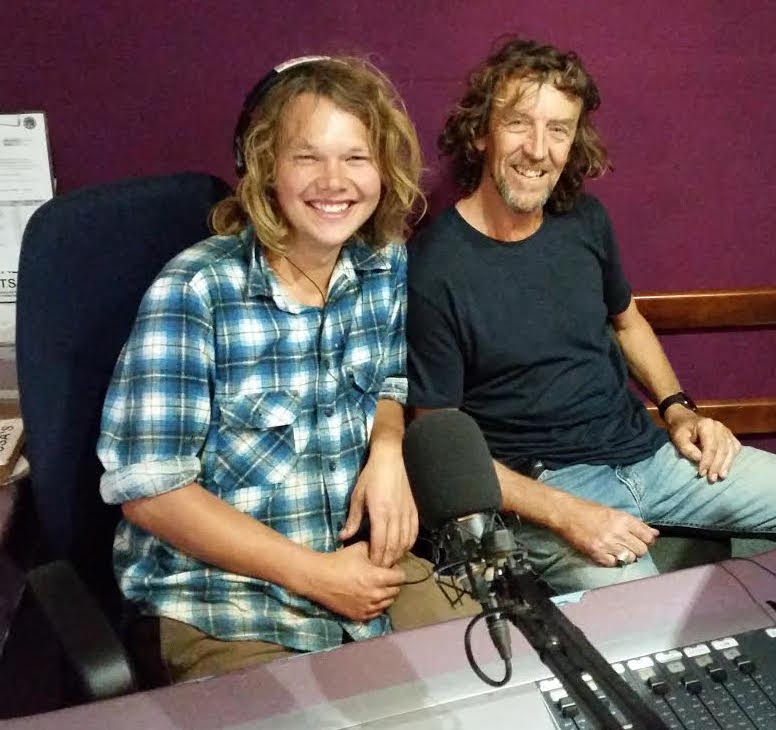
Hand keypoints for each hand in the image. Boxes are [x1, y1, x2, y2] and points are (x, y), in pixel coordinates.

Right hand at [308, 542, 405, 621]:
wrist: (319, 578)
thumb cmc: (339, 561)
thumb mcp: (360, 548)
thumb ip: (377, 549)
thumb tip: (387, 550)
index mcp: (377, 577)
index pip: (401, 577)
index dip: (397, 570)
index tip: (391, 567)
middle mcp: (375, 595)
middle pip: (396, 591)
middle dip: (392, 582)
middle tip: (384, 576)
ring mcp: (367, 607)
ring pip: (388, 602)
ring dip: (385, 594)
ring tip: (376, 586)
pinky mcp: (359, 615)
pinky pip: (377, 612)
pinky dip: (376, 605)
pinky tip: (369, 596)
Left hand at [339, 444, 418, 566]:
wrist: (390, 459)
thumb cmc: (371, 476)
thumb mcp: (357, 496)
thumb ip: (353, 519)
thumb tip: (344, 537)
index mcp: (380, 513)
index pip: (379, 543)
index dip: (376, 558)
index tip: (371, 567)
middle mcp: (395, 515)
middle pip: (393, 546)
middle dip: (387, 561)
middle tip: (380, 570)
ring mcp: (406, 513)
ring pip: (405, 541)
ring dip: (399, 554)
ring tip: (391, 562)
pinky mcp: (414, 509)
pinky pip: (414, 532)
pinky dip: (409, 543)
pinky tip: (404, 548)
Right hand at [554, 493, 659, 566]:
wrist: (565, 514)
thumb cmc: (588, 510)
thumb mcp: (613, 512)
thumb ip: (634, 523)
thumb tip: (654, 533)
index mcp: (622, 519)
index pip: (647, 536)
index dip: (648, 540)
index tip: (643, 540)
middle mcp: (617, 532)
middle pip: (641, 550)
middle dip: (638, 549)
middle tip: (629, 545)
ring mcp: (607, 544)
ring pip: (630, 558)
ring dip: (626, 556)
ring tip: (618, 549)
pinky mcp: (596, 554)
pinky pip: (614, 564)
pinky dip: (613, 560)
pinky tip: (608, 553)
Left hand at [665, 406, 741, 482]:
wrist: (685, 419)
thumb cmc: (681, 429)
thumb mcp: (678, 437)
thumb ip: (686, 448)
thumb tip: (699, 460)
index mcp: (706, 425)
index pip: (710, 447)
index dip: (707, 461)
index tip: (702, 473)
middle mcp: (719, 427)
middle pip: (722, 449)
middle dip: (717, 466)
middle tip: (712, 479)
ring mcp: (726, 431)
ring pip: (731, 450)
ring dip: (726, 465)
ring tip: (721, 477)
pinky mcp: (729, 436)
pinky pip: (735, 448)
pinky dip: (732, 459)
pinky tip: (727, 468)